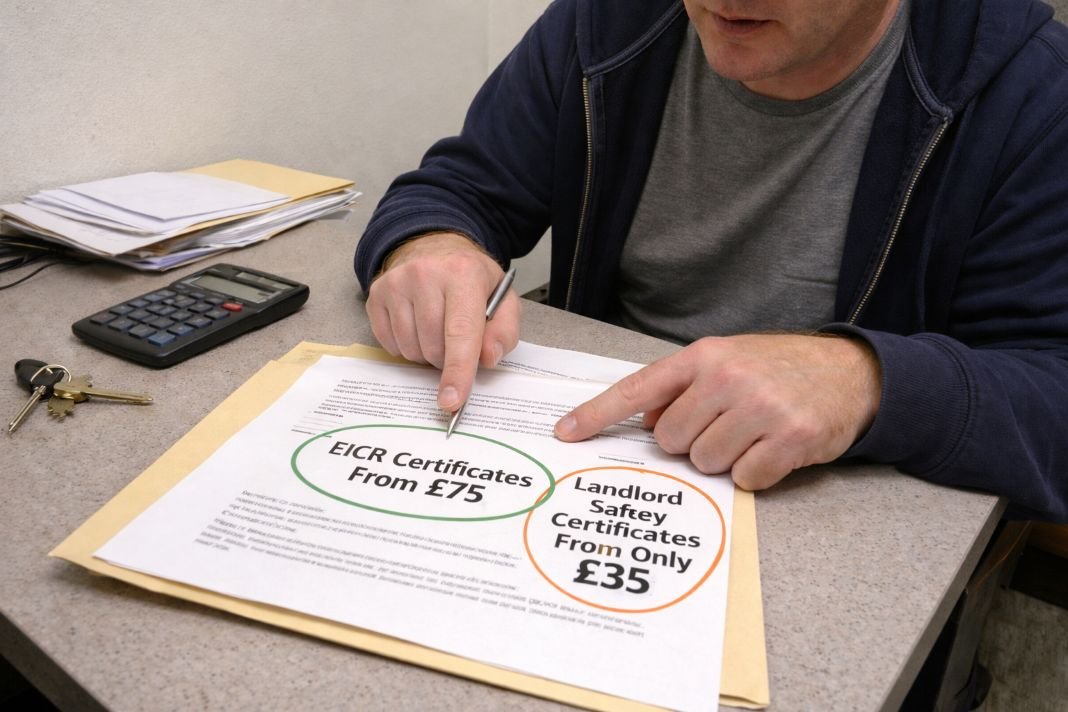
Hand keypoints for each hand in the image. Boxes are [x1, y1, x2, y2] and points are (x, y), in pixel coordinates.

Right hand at [365, 232, 520, 410]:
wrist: (434, 247)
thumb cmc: (471, 279)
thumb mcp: (503, 299)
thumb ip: (504, 332)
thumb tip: (487, 360)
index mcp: (463, 273)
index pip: (460, 332)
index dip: (457, 371)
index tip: (452, 401)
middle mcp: (425, 274)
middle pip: (433, 347)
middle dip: (447, 359)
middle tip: (457, 342)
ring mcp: (395, 283)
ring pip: (410, 349)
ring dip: (426, 354)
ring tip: (437, 330)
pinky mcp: (375, 294)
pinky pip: (390, 345)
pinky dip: (407, 347)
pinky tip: (417, 326)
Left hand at [554, 334, 881, 489]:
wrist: (851, 372)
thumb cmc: (780, 369)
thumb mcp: (727, 360)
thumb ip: (682, 386)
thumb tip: (643, 417)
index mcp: (704, 356)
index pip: (639, 388)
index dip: (598, 413)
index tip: (566, 432)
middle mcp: (728, 377)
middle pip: (670, 439)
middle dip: (690, 443)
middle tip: (724, 426)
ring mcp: (760, 406)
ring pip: (705, 462)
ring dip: (724, 459)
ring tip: (752, 435)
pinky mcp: (791, 437)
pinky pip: (746, 478)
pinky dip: (756, 473)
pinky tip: (773, 449)